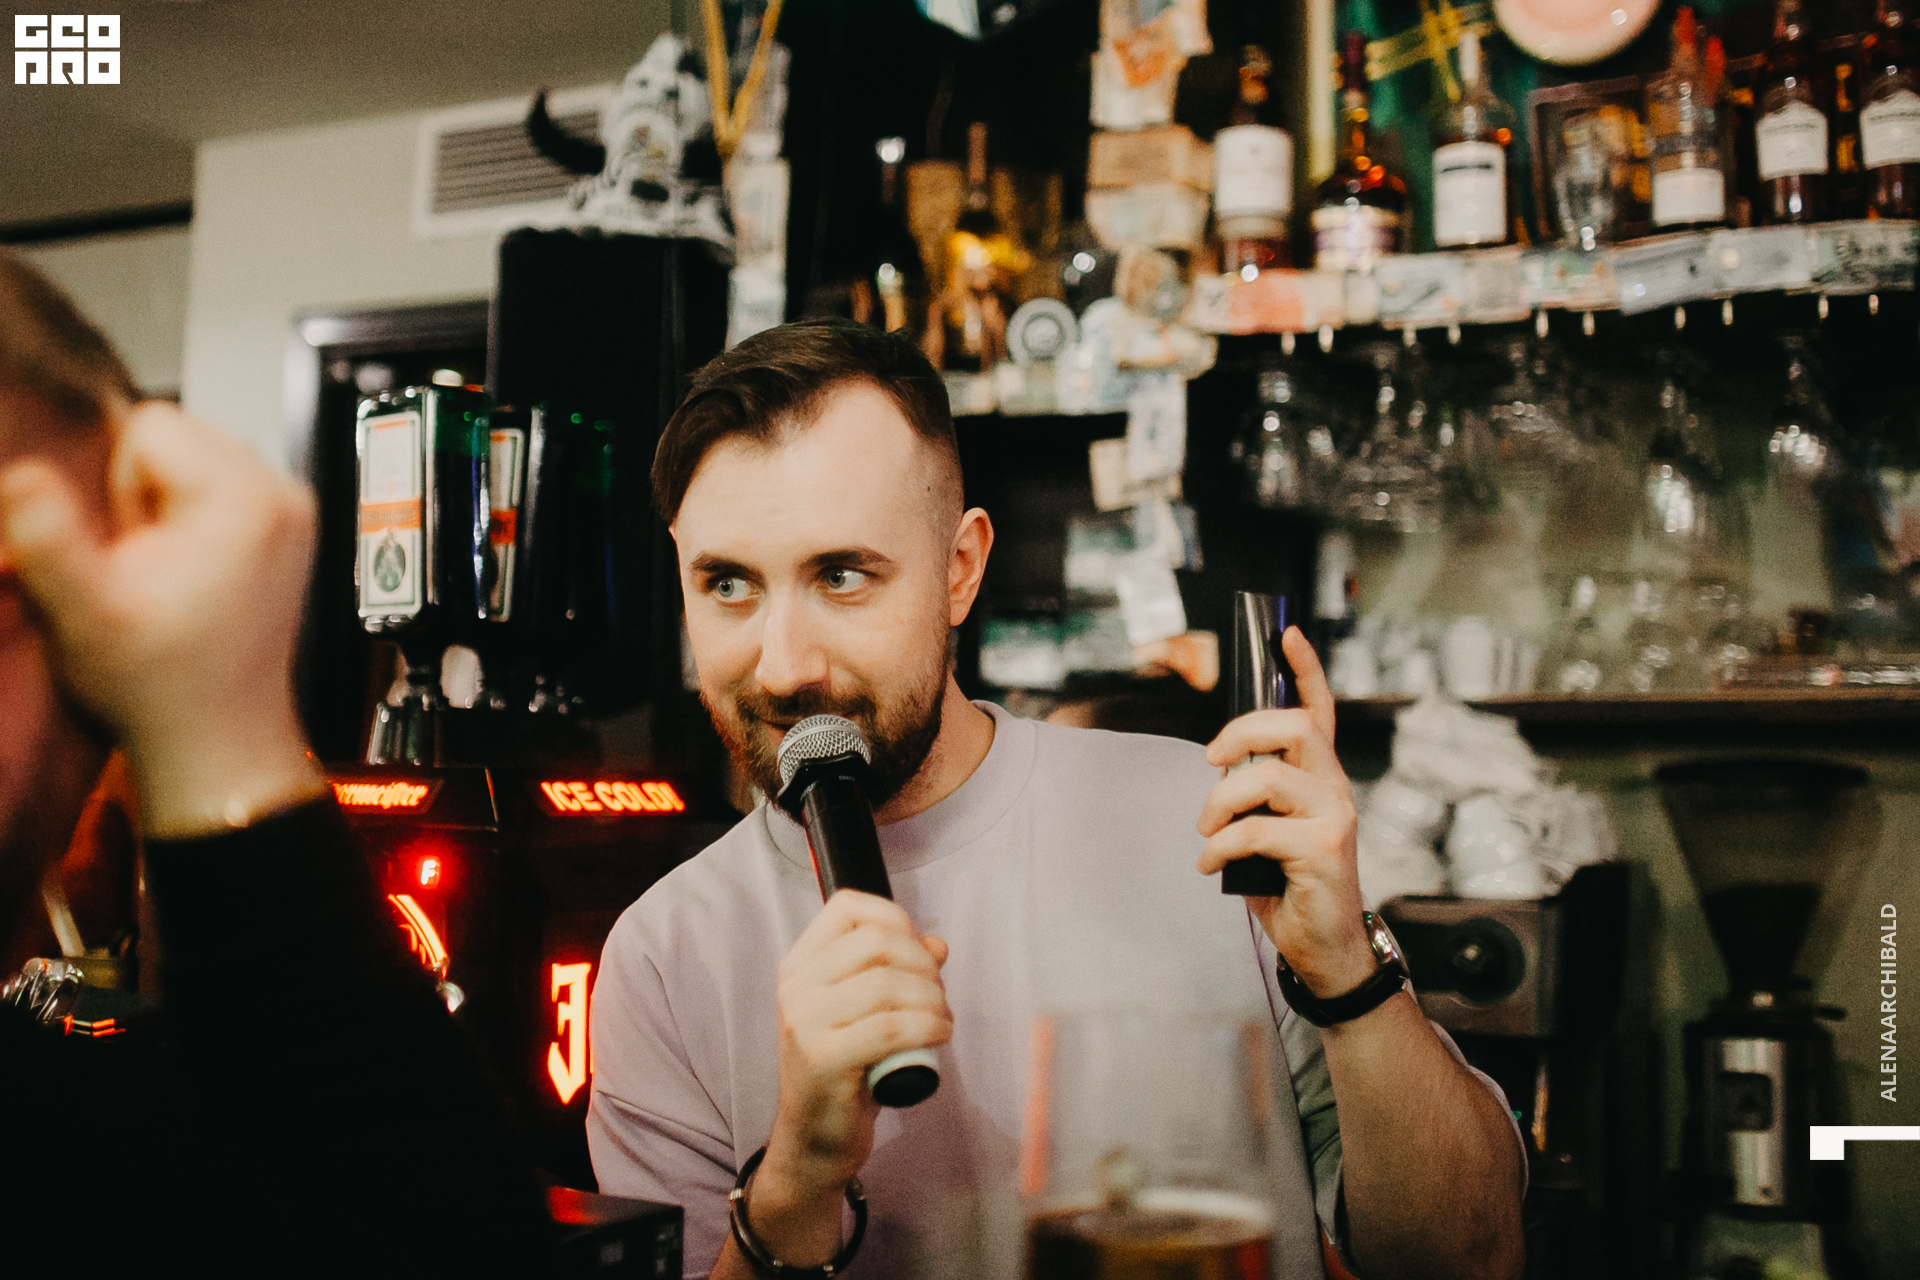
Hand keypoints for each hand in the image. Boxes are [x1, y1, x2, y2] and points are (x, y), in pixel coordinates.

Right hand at [0, 401, 324, 837]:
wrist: (219, 736)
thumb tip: (22, 473)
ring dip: (165, 507)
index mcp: (247, 498)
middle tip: (149, 566)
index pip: (149, 426)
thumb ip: (48, 538)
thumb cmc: (159, 684)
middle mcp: (284, 492)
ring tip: (171, 573)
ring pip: (193, 458)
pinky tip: (191, 574)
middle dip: (142, 493)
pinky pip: (217, 485)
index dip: (118, 488)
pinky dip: (192, 520)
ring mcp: (293, 509)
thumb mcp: (84, 614)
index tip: (132, 550)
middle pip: (176, 435)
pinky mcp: (287, 527)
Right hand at [751, 890, 950, 1264]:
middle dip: (923, 964)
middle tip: (938, 995)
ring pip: (887, 984)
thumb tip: (937, 945)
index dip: (895, 919)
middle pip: (877, 942)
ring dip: (932, 1000)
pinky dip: (928, 1026)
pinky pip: (891, 1028)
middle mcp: (796, 986)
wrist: (813, 1139)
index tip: (919, 952)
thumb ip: (897, 973)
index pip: (848, 908)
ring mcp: (805, 1022)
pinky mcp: (823, 1060)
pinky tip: (940, 1035)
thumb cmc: (846, 1070)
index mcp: (801, 964)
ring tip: (941, 1020)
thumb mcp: (866, 1013)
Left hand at [1196, 627, 1371, 996]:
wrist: (1322, 947)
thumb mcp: (1266, 829)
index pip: (1318, 711)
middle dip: (1241, 733)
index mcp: (1321, 778)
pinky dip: (1219, 847)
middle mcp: (1335, 788)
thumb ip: (1253, 793)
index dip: (1305, 669)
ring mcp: (1335, 816)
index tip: (1286, 633)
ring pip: (1267, 777)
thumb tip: (1221, 764)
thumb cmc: (1289, 885)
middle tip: (1211, 761)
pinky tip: (1209, 866)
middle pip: (1292, 727)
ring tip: (1206, 832)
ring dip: (1220, 803)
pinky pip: (1254, 829)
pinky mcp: (1324, 848)